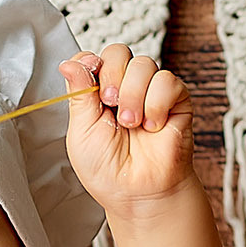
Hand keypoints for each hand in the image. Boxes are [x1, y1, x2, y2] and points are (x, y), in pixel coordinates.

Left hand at [62, 45, 194, 215]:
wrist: (138, 194)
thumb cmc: (109, 171)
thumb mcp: (81, 132)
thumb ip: (78, 94)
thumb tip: (69, 63)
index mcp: (97, 93)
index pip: (92, 57)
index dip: (90, 64)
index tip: (90, 88)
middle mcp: (124, 88)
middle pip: (118, 52)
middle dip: (111, 76)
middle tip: (111, 104)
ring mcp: (150, 92)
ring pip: (143, 64)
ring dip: (133, 94)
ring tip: (131, 123)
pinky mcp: (176, 100)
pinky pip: (167, 81)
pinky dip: (156, 103)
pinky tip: (152, 125)